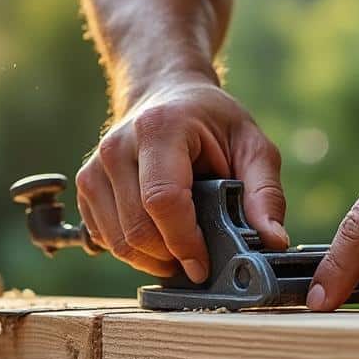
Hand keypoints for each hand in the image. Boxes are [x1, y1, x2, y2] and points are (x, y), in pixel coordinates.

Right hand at [77, 80, 288, 279]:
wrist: (163, 92)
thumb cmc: (210, 120)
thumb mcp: (251, 145)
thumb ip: (265, 193)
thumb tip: (273, 242)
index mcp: (159, 129)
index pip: (163, 200)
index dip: (184, 242)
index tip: (204, 265)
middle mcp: (117, 147)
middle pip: (137, 229)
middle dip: (170, 257)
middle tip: (198, 260)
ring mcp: (94, 168)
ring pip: (118, 242)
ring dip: (152, 259)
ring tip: (180, 248)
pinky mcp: (86, 186)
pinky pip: (105, 238)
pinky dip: (133, 250)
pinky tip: (157, 235)